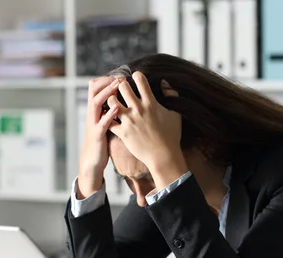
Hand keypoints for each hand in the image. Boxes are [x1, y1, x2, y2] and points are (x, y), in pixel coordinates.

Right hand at [77, 76, 119, 197]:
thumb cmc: (101, 140)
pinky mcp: (97, 135)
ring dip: (106, 93)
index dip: (106, 79)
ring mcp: (93, 123)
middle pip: (94, 91)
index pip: (96, 87)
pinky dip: (109, 115)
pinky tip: (117, 109)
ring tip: (117, 86)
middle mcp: (92, 114)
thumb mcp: (105, 122)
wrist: (92, 160)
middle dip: (106, 82)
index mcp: (95, 110)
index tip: (120, 75)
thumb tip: (121, 98)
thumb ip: (109, 110)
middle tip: (120, 76)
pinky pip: (102, 123)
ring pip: (95, 103)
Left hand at [108, 72, 186, 188]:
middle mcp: (138, 110)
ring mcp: (129, 121)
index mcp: (151, 103)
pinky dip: (107, 117)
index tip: (135, 78)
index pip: (140, 80)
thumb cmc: (171, 135)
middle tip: (121, 87)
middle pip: (122, 87)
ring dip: (111, 99)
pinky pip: (109, 121)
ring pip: (112, 102)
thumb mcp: (175, 113)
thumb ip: (172, 95)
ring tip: (114, 101)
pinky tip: (109, 116)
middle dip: (121, 85)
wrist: (164, 156)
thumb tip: (164, 82)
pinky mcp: (123, 133)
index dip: (137, 76)